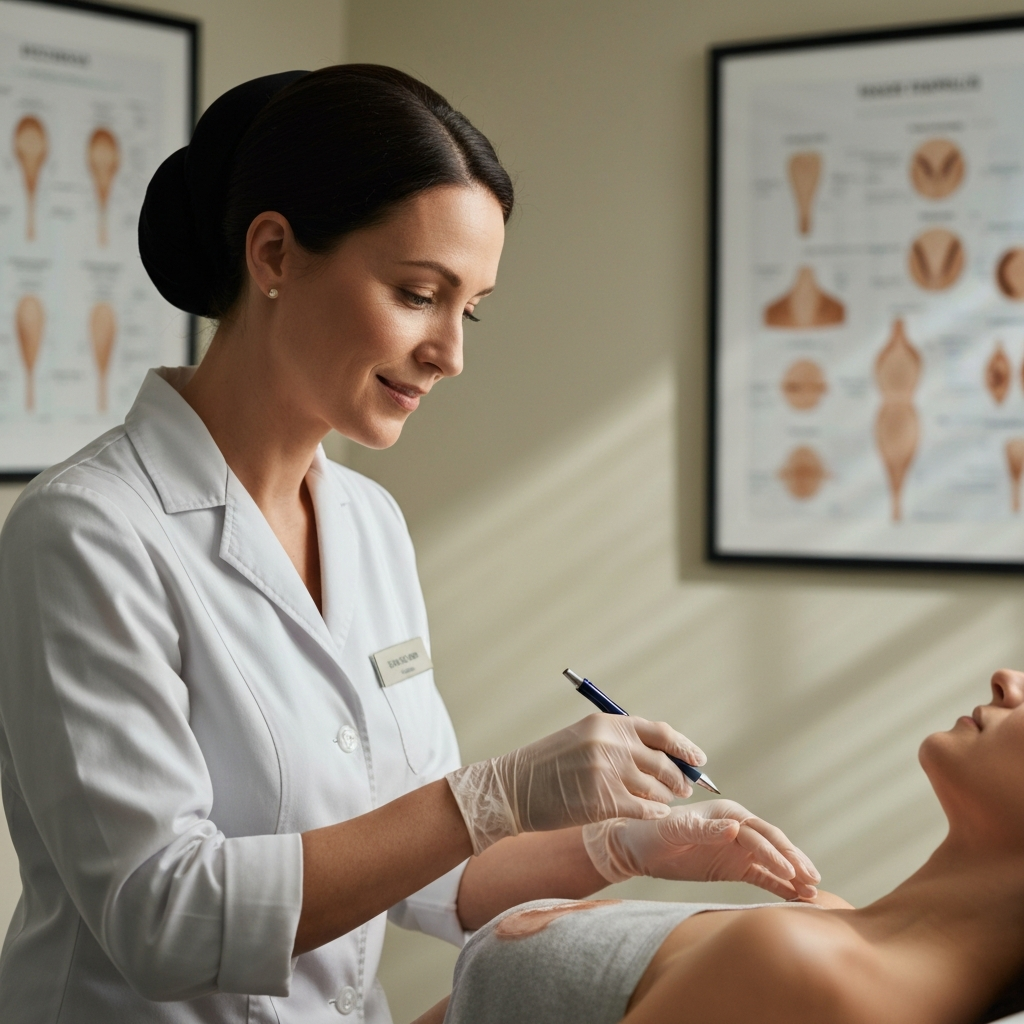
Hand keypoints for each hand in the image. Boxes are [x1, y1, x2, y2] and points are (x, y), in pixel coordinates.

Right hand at [446, 714, 704, 853]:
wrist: (514, 787)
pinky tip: (654, 816)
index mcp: (608, 723)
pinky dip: (653, 814)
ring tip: (663, 803)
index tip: (699, 760)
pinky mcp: (602, 801)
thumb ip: (620, 742)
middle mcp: (610, 744)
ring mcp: (606, 773)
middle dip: (679, 779)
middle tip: (684, 789)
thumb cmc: (549, 765)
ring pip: (656, 789)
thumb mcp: (584, 738)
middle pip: (663, 763)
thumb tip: (662, 754)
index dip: (684, 748)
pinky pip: (643, 810)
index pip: (660, 733)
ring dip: (665, 798)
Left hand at [581, 800, 820, 900]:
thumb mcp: (674, 830)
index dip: (775, 851)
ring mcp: (737, 848)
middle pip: (772, 844)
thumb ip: (704, 829)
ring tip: (814, 892)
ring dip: (793, 874)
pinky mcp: (734, 866)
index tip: (790, 870)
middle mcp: (737, 827)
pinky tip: (798, 898)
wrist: (637, 847)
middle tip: (813, 880)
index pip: (757, 833)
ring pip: (772, 861)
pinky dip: (781, 886)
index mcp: (725, 813)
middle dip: (793, 861)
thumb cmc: (652, 833)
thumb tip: (734, 827)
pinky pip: (763, 876)